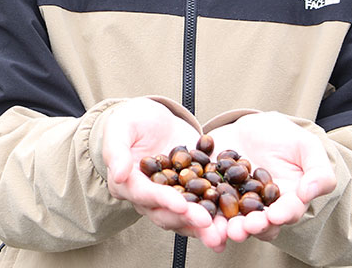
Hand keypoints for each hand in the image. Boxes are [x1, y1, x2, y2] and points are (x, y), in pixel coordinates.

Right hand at [102, 98, 226, 250]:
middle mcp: (149, 198)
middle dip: (188, 219)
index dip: (163, 201)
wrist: (155, 117)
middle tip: (208, 223)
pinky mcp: (192, 193)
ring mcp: (172, 198)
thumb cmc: (132, 119)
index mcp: (128, 184)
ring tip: (223, 233)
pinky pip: (205, 207)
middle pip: (167, 214)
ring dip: (205, 228)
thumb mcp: (121, 127)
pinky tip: (234, 223)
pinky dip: (219, 217)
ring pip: (187, 218)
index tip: (181, 204)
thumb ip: (117, 150)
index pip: (146, 195)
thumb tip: (119, 175)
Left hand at [206, 111, 336, 242]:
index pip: (287, 212)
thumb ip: (317, 171)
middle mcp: (261, 209)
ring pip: (230, 221)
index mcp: (287, 202)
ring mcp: (236, 203)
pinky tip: (193, 215)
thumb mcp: (307, 148)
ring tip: (218, 230)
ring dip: (223, 229)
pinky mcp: (213, 193)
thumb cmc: (285, 138)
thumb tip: (310, 192)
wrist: (252, 126)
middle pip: (257, 224)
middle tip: (242, 228)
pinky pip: (205, 205)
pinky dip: (200, 212)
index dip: (281, 215)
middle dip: (249, 228)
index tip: (274, 216)